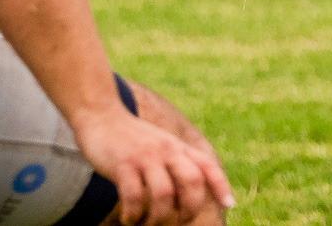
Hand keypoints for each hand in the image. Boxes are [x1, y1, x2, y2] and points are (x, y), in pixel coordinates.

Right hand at [73, 109, 234, 225]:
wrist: (102, 116)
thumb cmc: (132, 137)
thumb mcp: (161, 144)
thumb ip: (176, 160)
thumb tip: (189, 189)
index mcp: (178, 147)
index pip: (207, 165)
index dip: (221, 185)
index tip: (229, 204)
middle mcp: (167, 150)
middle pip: (192, 182)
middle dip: (189, 208)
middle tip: (179, 221)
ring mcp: (146, 157)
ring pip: (163, 195)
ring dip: (157, 217)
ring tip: (147, 223)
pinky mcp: (123, 164)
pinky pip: (134, 196)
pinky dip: (134, 214)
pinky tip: (129, 218)